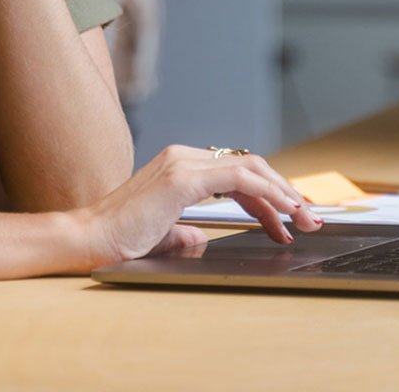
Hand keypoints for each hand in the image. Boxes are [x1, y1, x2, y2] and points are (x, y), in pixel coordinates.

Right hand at [72, 145, 324, 268]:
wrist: (90, 239)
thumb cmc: (118, 240)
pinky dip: (267, 194)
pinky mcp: (183, 178)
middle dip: (285, 191)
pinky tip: (283, 212)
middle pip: (251, 165)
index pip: (238, 172)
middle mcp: (183, 157)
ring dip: (283, 193)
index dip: (269, 195)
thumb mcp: (162, 235)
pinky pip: (239, 179)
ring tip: (303, 219)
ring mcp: (183, 163)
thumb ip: (183, 234)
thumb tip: (199, 240)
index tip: (288, 220)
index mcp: (179, 166)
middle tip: (308, 218)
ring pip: (251, 167)